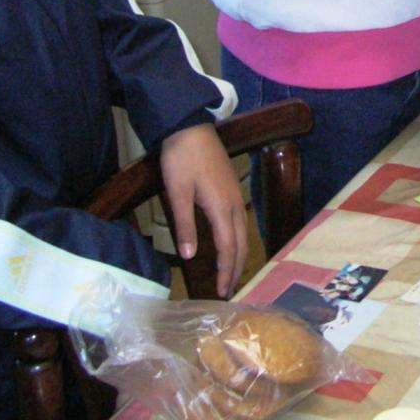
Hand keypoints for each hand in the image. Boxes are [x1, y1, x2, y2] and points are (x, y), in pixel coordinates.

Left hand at [159, 123, 247, 298]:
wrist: (190, 127)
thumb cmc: (181, 160)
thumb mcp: (177, 192)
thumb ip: (185, 225)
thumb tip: (190, 256)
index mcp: (221, 207)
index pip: (227, 247)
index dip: (225, 271)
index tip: (221, 292)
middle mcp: (234, 204)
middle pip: (240, 243)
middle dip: (236, 268)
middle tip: (229, 291)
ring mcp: (236, 195)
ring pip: (243, 233)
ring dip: (238, 256)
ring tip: (231, 274)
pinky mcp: (232, 189)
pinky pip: (240, 223)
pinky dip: (237, 241)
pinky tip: (230, 246)